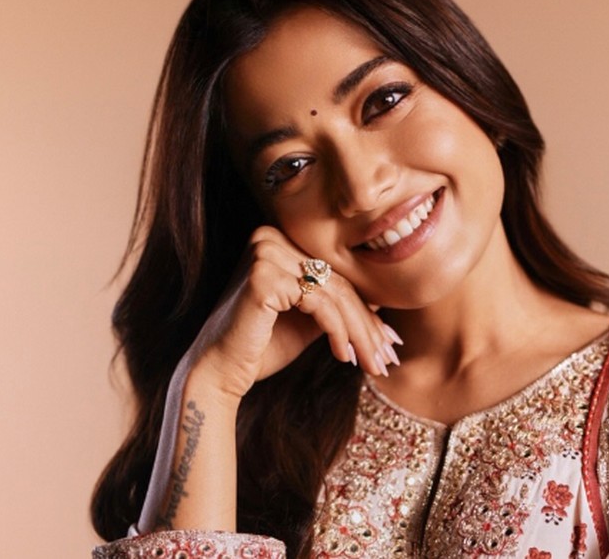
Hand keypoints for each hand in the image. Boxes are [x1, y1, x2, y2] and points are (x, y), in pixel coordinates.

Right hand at [194, 225, 400, 399]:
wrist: (219, 370)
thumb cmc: (262, 345)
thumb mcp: (308, 319)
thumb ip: (336, 304)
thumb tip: (380, 299)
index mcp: (277, 239)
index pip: (334, 274)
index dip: (365, 310)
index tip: (389, 341)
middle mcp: (269, 237)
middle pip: (336, 282)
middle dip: (366, 325)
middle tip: (388, 357)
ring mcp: (265, 253)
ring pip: (333, 294)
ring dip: (359, 333)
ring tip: (373, 364)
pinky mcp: (264, 276)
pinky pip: (318, 304)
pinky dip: (338, 332)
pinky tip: (344, 356)